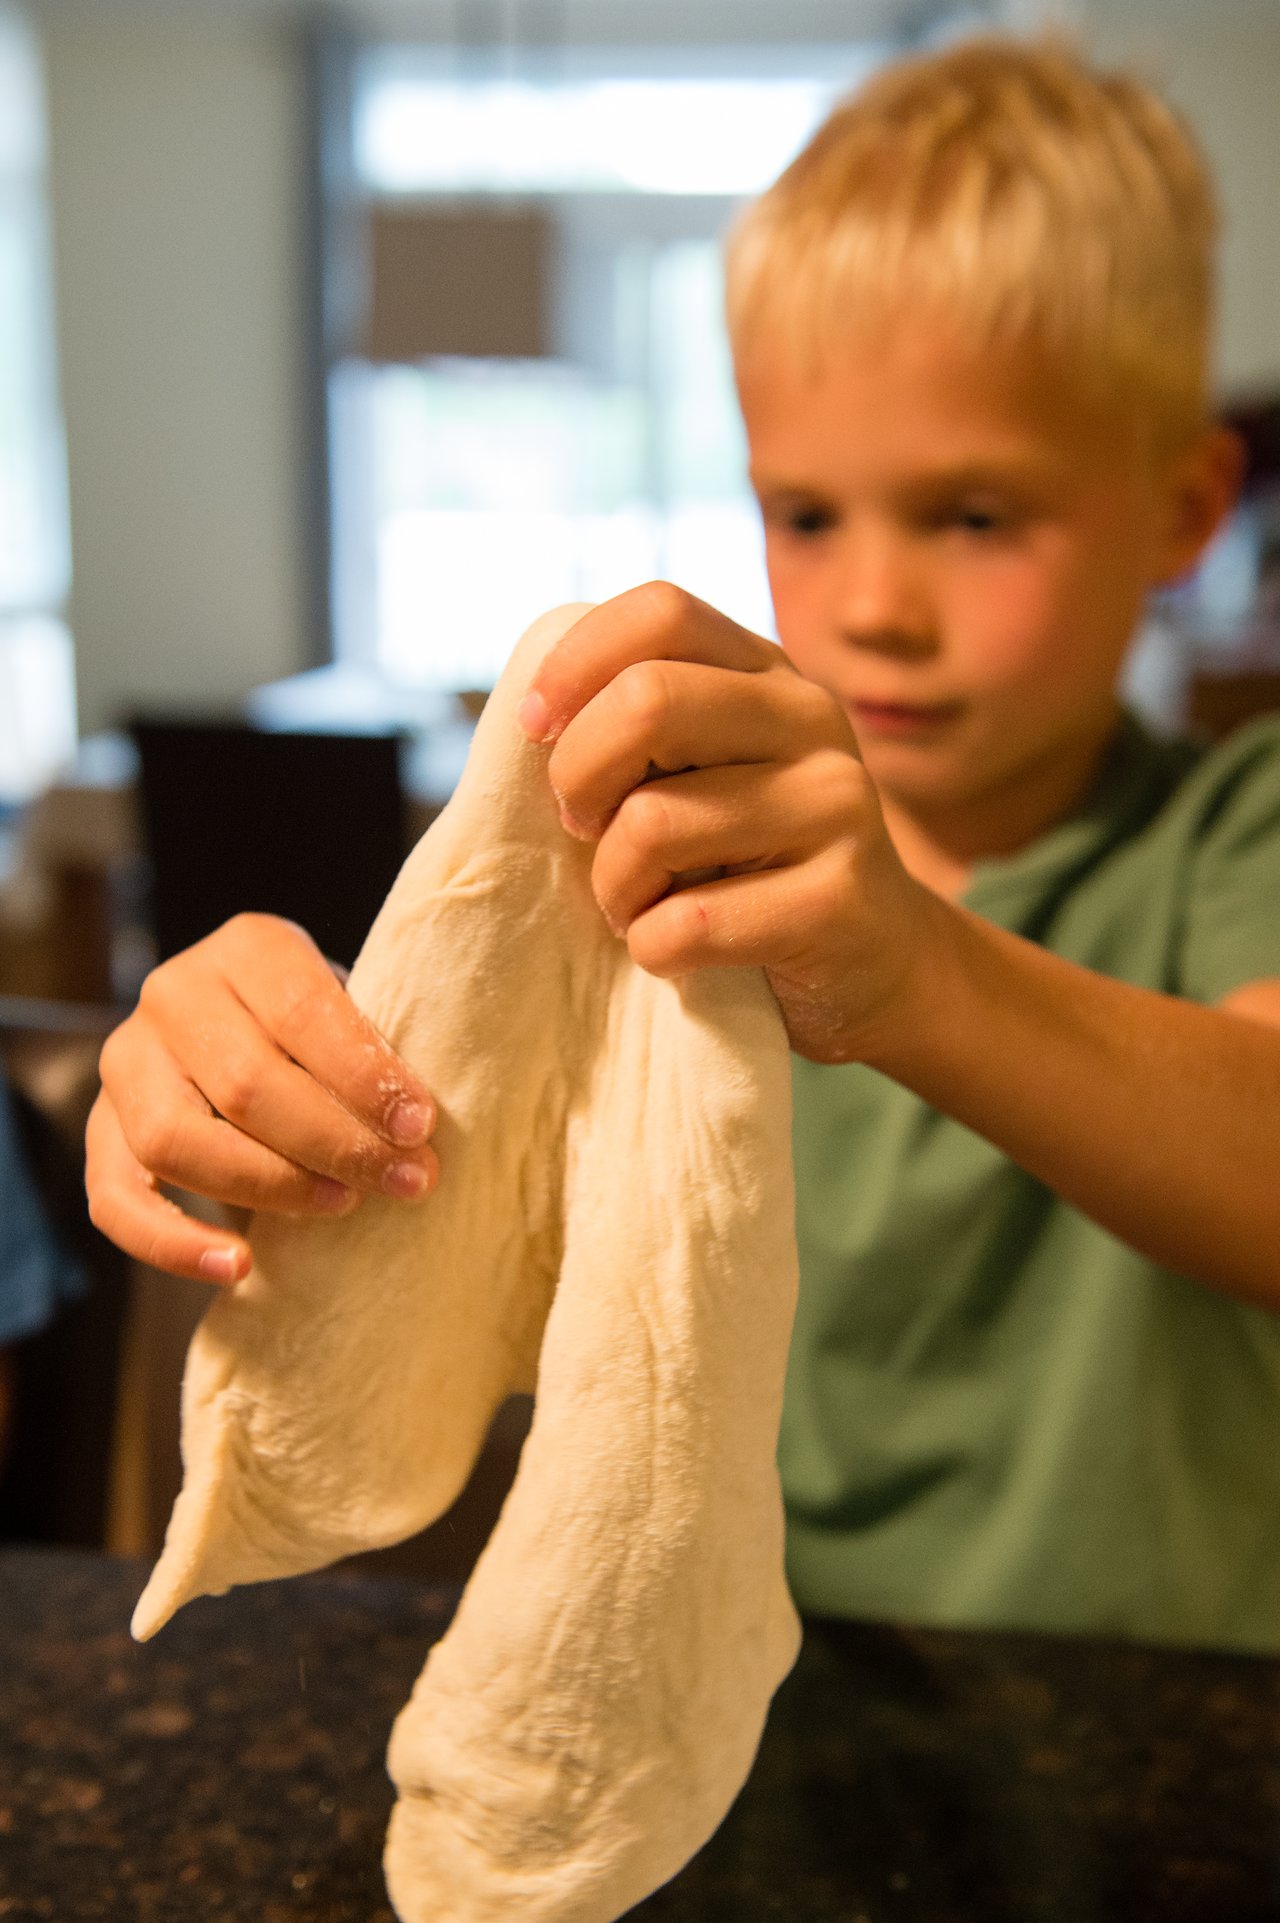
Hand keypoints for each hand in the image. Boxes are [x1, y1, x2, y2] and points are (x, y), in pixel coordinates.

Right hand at [86, 914, 437, 1284]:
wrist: (248, 1036)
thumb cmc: (323, 1033)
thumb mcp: (351, 1015)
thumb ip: (369, 1053)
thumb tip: (412, 1130)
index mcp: (248, 948)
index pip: (301, 1010)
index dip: (362, 1074)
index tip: (418, 1126)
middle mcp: (174, 995)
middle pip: (245, 1083)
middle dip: (335, 1142)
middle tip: (405, 1180)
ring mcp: (127, 1062)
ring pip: (175, 1140)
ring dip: (269, 1187)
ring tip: (342, 1206)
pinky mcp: (100, 1130)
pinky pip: (116, 1199)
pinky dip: (172, 1244)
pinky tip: (236, 1267)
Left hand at [518, 582, 938, 1061]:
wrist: (877, 962)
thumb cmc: (753, 865)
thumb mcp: (708, 770)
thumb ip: (647, 726)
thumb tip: (535, 717)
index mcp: (769, 675)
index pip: (662, 613)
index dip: (574, 663)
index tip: (535, 729)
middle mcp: (812, 722)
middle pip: (646, 702)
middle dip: (578, 776)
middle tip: (583, 827)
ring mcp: (837, 807)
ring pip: (652, 824)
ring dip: (613, 887)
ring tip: (635, 905)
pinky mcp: (839, 902)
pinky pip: (687, 923)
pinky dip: (652, 947)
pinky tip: (676, 951)